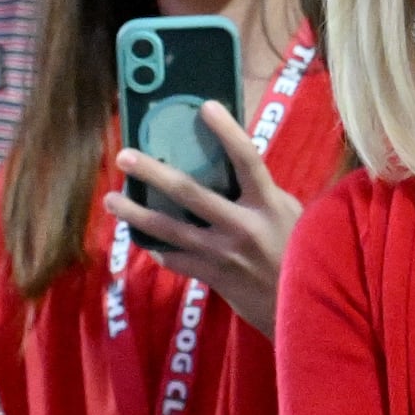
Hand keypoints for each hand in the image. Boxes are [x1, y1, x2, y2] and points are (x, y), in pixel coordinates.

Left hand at [106, 102, 308, 338]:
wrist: (304, 308)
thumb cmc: (303, 254)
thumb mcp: (293, 216)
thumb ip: (265, 194)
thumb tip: (234, 167)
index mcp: (268, 205)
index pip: (247, 159)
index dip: (227, 131)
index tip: (206, 107)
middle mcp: (242, 226)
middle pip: (189, 193)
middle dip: (153, 173)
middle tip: (124, 156)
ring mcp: (223, 254)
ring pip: (169, 230)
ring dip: (136, 215)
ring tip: (111, 200)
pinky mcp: (212, 277)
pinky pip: (175, 260)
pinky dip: (158, 249)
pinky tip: (143, 240)